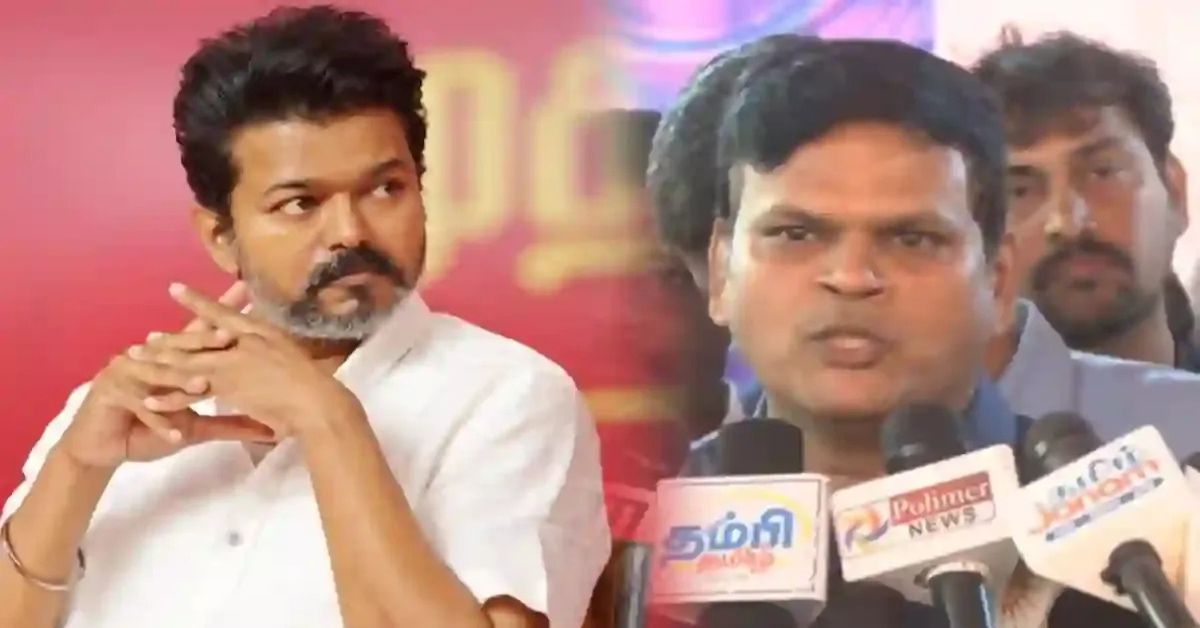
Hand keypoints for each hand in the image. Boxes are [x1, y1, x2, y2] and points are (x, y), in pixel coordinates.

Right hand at [59, 283, 277, 469]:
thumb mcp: (196, 427)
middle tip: (230, 335)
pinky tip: (174, 434)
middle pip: (182, 346)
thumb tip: (270, 427)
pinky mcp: (109, 391)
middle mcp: (149, 357)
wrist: (103, 448)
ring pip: (160, 375)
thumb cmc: (149, 430)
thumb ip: (231, 423)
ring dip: (181, 382)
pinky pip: (140, 406)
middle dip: (205, 340)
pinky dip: (158, 421)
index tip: (248, 297)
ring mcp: (127, 371)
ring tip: (203, 386)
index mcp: (170, 359)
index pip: (201, 333)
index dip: (223, 317)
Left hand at [142, 283, 364, 439]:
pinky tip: (149, 402)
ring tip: (136, 365)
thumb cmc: (315, 385)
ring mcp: (233, 363)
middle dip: (169, 340)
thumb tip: (268, 344)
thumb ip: (274, 350)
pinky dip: (169, 398)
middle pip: (197, 339)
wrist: (318, 404)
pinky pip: (190, 393)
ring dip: (159, 364)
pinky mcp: (227, 387)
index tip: (174, 289)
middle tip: (144, 339)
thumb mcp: (293, 355)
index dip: (197, 302)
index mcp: (258, 332)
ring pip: (187, 363)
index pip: (221, 313)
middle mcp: (242, 342)